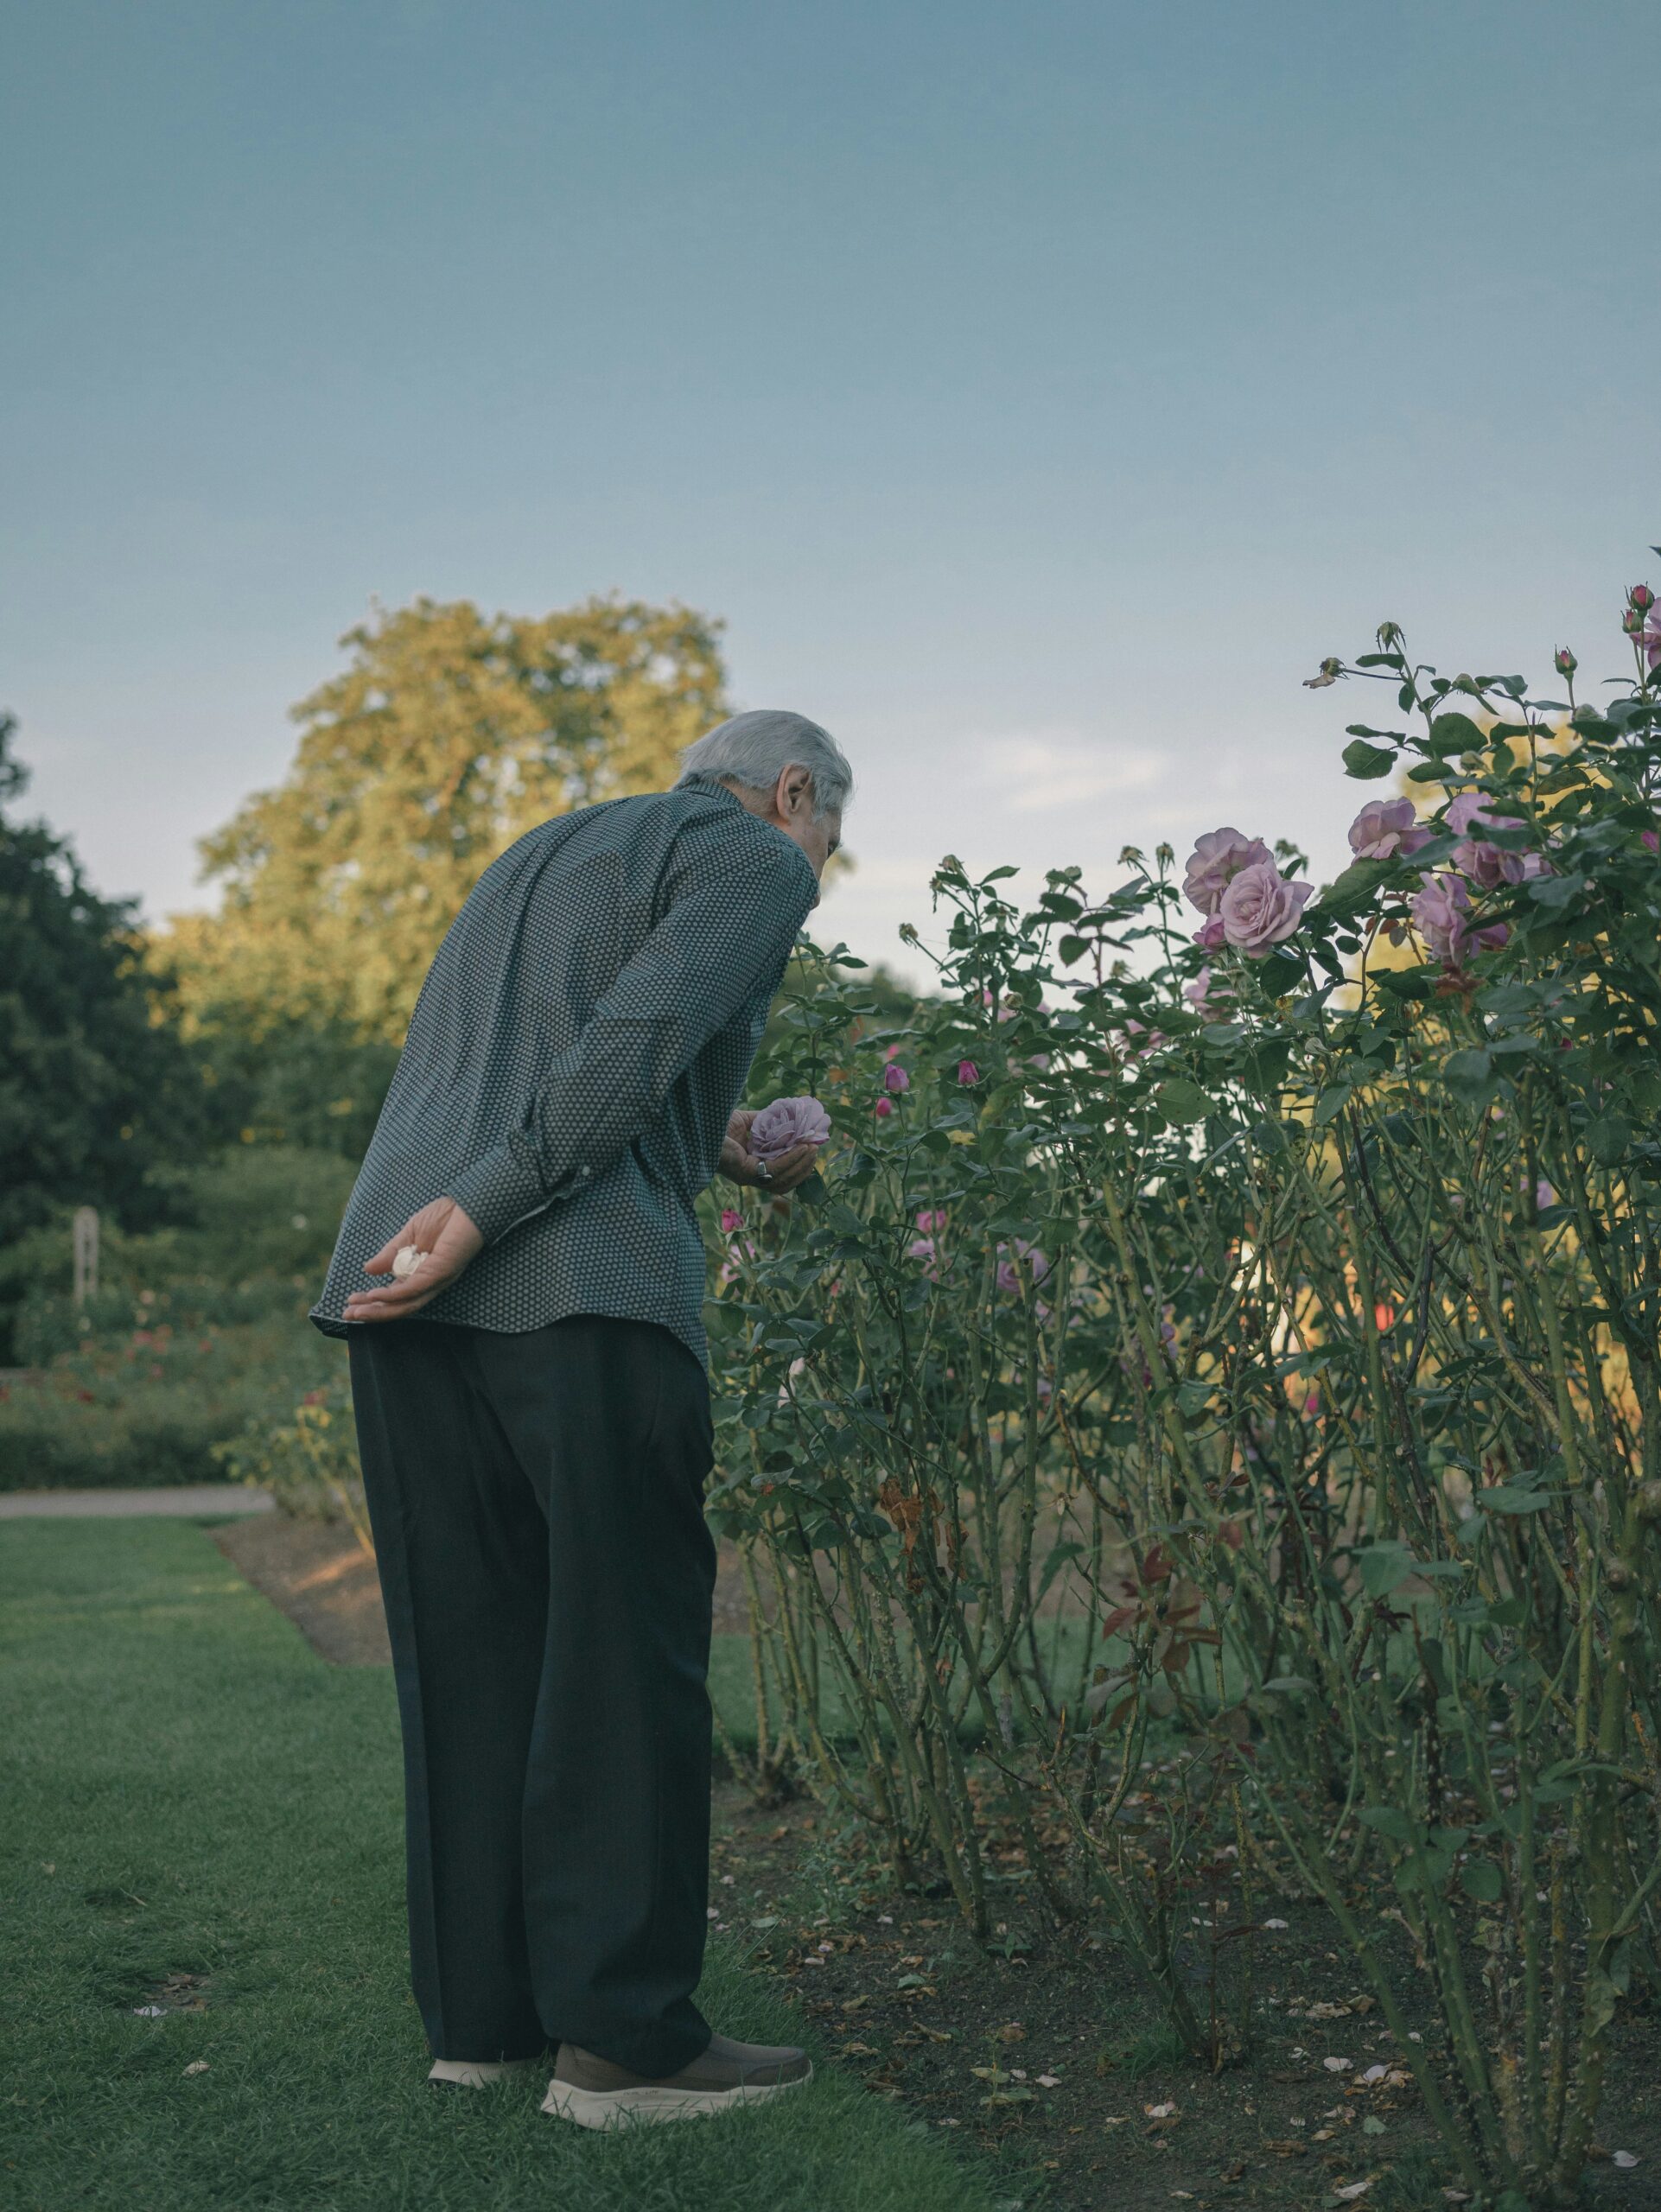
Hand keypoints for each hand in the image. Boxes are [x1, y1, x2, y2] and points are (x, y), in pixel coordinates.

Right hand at [342, 1197, 484, 1324]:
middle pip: (400, 1306)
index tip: (351, 1301)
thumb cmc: (445, 1216)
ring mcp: (437, 1279)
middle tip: (348, 1315)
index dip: (373, 1301)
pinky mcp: (441, 1272)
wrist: (469, 1203)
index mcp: (423, 1274)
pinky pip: (414, 1288)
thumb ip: (391, 1253)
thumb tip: (368, 1270)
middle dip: (373, 1312)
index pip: (396, 1295)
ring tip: (357, 1312)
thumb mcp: (409, 1234)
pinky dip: (393, 1294)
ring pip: (406, 1303)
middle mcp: (431, 1282)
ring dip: (380, 1309)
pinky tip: (376, 1295)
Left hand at [719, 1109, 819, 1195]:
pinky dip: (792, 1159)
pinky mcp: (745, 1173)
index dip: (798, 1165)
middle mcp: (749, 1176)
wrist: (697, 1121)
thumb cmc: (716, 1122)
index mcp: (750, 1166)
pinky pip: (775, 1170)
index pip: (780, 1175)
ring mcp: (747, 1177)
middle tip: (816, 1150)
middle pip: (784, 1182)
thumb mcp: (746, 1120)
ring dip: (801, 1165)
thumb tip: (786, 1115)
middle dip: (803, 1168)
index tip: (812, 1151)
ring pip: (782, 1180)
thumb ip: (765, 1121)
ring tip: (813, 1148)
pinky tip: (802, 1147)